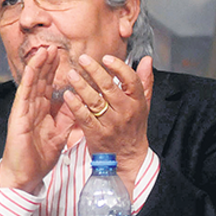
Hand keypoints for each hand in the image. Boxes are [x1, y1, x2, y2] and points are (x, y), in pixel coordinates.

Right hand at [0, 47, 72, 192]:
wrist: (25, 174)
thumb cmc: (39, 157)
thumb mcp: (60, 134)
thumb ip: (67, 117)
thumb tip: (78, 102)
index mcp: (41, 110)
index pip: (49, 85)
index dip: (55, 70)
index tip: (62, 56)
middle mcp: (32, 106)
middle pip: (41, 79)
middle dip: (48, 62)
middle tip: (55, 46)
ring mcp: (24, 109)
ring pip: (32, 82)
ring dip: (39, 65)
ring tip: (46, 49)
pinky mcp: (18, 115)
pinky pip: (24, 93)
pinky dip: (29, 78)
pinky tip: (33, 67)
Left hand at [63, 54, 153, 192]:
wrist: (128, 158)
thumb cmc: (133, 128)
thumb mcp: (144, 105)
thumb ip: (144, 81)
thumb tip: (147, 60)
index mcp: (137, 103)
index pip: (131, 81)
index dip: (119, 67)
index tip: (106, 58)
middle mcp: (125, 112)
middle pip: (109, 88)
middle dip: (94, 71)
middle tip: (82, 59)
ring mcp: (110, 124)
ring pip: (95, 101)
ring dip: (81, 85)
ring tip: (71, 74)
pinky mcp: (96, 133)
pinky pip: (84, 117)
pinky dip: (75, 105)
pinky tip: (67, 95)